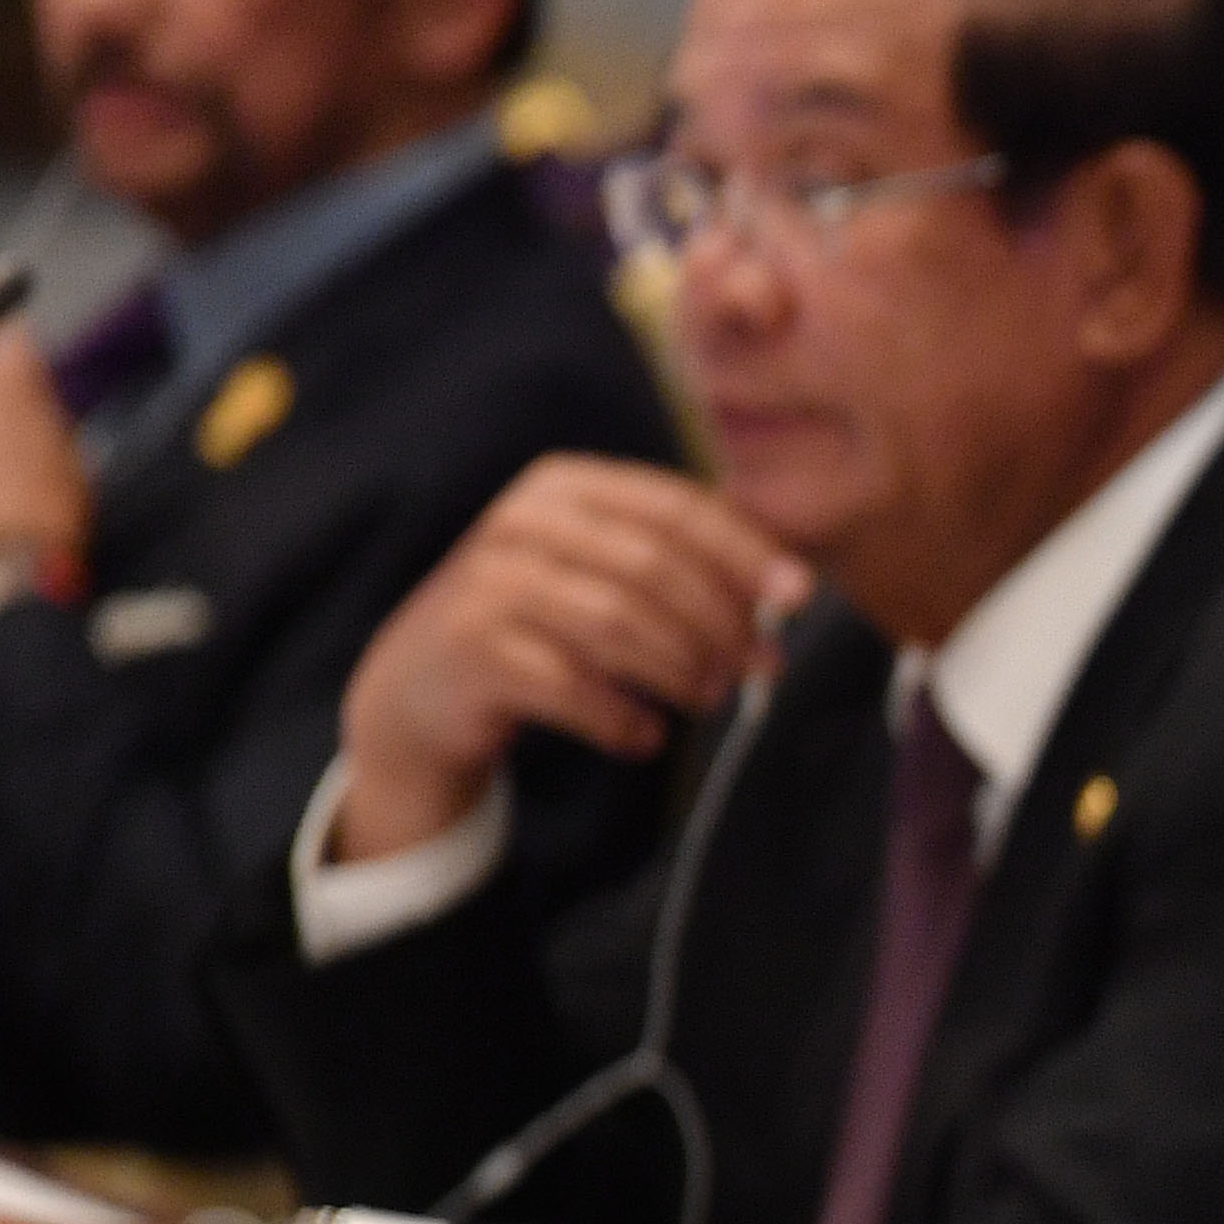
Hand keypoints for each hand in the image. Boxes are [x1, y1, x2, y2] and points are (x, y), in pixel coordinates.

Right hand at [338, 457, 807, 861]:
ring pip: (617, 624)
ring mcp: (487, 582)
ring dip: (679, 670)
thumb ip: (687, 567)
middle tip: (758, 669)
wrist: (422, 690)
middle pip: (652, 567)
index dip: (745, 550)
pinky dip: (622, 719)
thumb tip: (794, 588)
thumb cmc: (544, 628)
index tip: (800, 596)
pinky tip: (644, 737)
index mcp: (567, 486)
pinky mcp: (469, 648)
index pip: (674, 508)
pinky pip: (572, 686)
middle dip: (720, 623)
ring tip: (708, 700)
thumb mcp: (607, 576)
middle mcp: (521, 521)